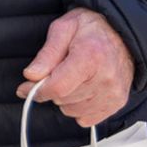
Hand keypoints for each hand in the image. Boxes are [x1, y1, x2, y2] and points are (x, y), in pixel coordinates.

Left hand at [17, 8, 134, 126]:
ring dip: (65, 98)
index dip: (36, 90)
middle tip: (56, 72)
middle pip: (63, 99)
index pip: (58, 87)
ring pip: (72, 110)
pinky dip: (78, 107)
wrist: (122, 32)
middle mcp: (106, 78)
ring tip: (72, 78)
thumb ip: (47, 54)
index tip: (25, 87)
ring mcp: (114, 93)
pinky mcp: (117, 102)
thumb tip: (31, 75)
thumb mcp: (63, 28)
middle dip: (51, 89)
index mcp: (91, 57)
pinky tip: (81, 89)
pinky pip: (86, 118)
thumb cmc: (91, 28)